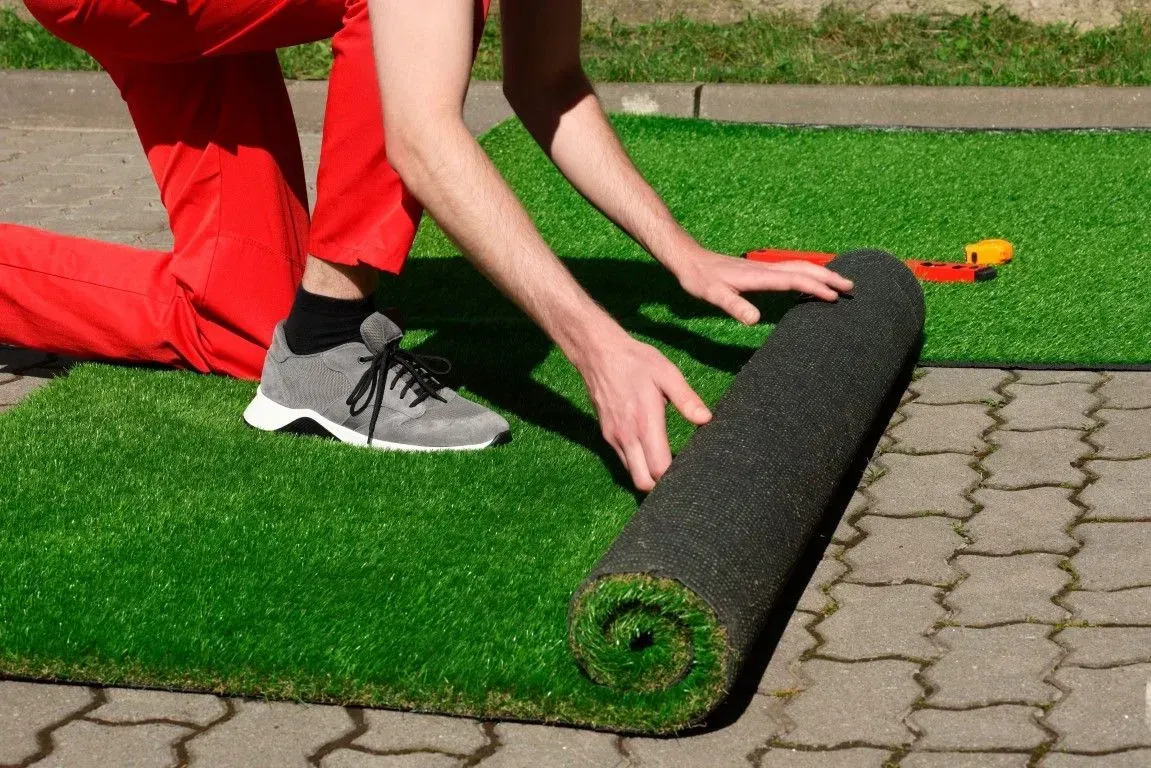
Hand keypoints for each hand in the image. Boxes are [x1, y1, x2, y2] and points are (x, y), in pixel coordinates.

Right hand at [575, 332, 711, 491]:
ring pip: (631, 473)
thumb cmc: (637, 361)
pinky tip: (649, 451)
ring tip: (666, 464)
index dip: (674, 477)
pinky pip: (623, 460)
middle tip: (678, 474)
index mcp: (645, 423)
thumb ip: (687, 399)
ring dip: (647, 475)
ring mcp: (613, 438)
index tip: (689, 471)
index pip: (659, 469)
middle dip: (660, 484)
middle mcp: (627, 436)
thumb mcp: (667, 373)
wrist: (600, 353)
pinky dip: (636, 464)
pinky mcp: (606, 435)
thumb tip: (706, 419)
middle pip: (642, 482)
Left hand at [673, 246, 853, 323]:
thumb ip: (733, 305)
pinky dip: (806, 273)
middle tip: (851, 287)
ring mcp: (763, 268)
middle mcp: (765, 269)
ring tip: (839, 282)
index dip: (816, 287)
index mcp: (759, 276)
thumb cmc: (699, 278)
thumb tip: (753, 320)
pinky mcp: (759, 270)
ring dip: (821, 273)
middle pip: (804, 269)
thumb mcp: (712, 295)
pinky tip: (808, 280)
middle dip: (829, 277)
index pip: (795, 279)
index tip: (835, 297)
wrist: (688, 259)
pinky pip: (790, 270)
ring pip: (799, 267)